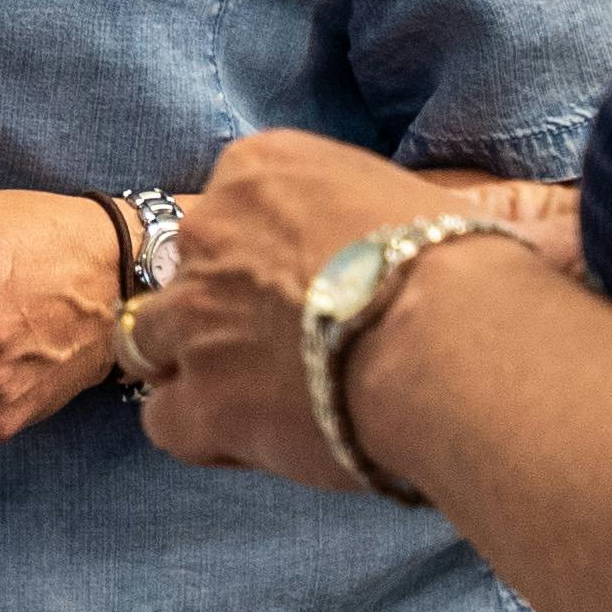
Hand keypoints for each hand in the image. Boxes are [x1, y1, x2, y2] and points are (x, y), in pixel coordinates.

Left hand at [135, 129, 541, 490]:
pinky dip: (200, 433)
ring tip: (257, 396)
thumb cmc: (460, 265)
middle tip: (283, 347)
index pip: (229, 210)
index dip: (260, 259)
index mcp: (259, 170)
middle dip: (221, 310)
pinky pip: (164, 421)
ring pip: (150, 342)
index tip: (303, 289)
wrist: (452, 338)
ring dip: (194, 368)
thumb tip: (395, 240)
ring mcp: (196, 318)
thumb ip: (363, 215)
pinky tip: (252, 442)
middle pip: (186, 273)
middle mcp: (210, 233)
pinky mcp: (202, 399)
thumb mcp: (409, 199)